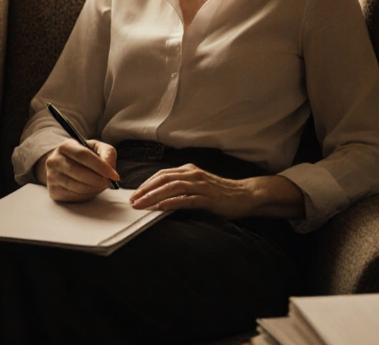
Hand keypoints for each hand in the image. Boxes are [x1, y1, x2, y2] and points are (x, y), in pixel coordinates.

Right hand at [36, 139, 119, 202]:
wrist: (64, 166)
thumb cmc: (85, 156)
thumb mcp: (96, 148)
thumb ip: (107, 153)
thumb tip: (110, 168)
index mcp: (65, 146)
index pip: (83, 155)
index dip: (100, 166)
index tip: (114, 174)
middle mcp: (54, 161)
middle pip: (79, 172)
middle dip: (98, 179)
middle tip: (109, 182)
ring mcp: (51, 177)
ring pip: (76, 186)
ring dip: (94, 188)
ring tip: (101, 185)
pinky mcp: (53, 192)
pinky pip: (74, 196)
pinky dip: (87, 195)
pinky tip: (91, 190)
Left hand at [130, 164, 304, 219]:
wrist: (246, 195)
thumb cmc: (221, 192)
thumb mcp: (199, 185)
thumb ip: (182, 187)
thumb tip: (160, 196)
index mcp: (189, 170)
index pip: (161, 174)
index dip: (146, 184)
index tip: (134, 194)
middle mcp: (193, 175)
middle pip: (163, 179)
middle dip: (145, 190)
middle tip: (132, 201)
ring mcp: (201, 185)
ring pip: (171, 188)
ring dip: (153, 196)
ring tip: (141, 205)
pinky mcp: (208, 198)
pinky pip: (186, 199)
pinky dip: (171, 202)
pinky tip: (161, 208)